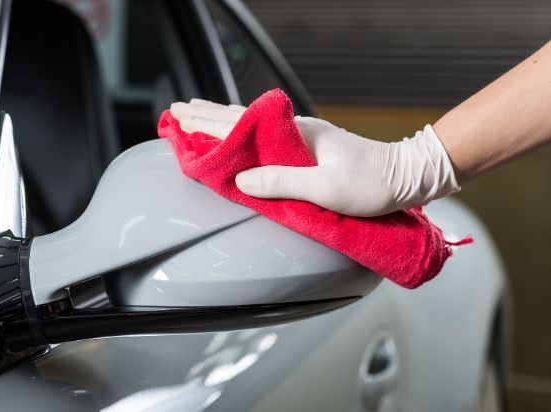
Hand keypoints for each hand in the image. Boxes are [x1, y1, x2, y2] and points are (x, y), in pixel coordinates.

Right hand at [170, 99, 459, 216]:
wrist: (406, 175)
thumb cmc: (372, 184)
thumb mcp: (326, 187)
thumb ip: (282, 182)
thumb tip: (240, 180)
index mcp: (295, 134)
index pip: (240, 125)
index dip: (207, 123)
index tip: (180, 116)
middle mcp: (294, 130)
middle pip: (240, 119)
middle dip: (206, 115)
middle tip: (177, 110)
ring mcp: (300, 138)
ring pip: (250, 125)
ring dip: (220, 122)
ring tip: (197, 117)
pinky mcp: (306, 149)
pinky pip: (262, 138)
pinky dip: (240, 134)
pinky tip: (236, 136)